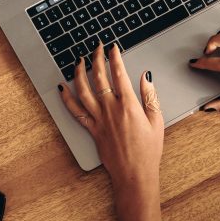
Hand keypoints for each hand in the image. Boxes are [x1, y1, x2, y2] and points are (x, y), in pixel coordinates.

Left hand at [60, 44, 164, 220]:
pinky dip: (66, 98)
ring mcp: (99, 119)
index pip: (119, 73)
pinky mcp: (91, 130)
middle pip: (99, 77)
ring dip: (79, 73)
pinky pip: (75, 111)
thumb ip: (150, 96)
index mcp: (128, 105)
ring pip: (83, 90)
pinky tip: (62, 88)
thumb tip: (145, 76)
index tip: (112, 47)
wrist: (134, 173)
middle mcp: (110, 109)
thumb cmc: (148, 150)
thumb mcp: (157, 120)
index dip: (114, 57)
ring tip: (79, 61)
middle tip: (96, 47)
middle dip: (96, 58)